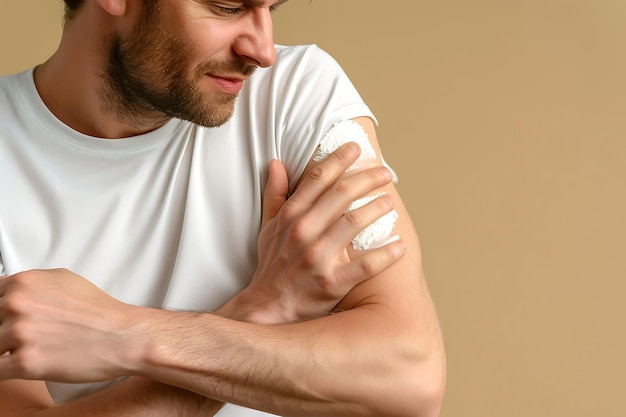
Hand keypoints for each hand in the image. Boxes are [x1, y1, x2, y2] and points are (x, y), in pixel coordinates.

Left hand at [0, 269, 135, 381]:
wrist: (122, 337)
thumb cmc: (100, 313)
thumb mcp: (64, 281)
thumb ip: (32, 285)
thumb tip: (12, 292)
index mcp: (24, 282)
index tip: (4, 322)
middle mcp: (17, 304)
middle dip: (3, 332)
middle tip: (22, 337)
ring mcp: (19, 332)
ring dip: (6, 352)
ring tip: (30, 350)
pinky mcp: (24, 362)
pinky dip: (6, 371)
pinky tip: (23, 366)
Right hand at [222, 143, 406, 323]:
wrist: (269, 308)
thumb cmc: (272, 265)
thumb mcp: (268, 227)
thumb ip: (275, 194)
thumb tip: (277, 163)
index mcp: (291, 217)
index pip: (317, 179)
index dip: (338, 159)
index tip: (355, 147)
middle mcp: (304, 233)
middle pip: (341, 194)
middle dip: (367, 177)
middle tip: (385, 172)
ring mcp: (319, 258)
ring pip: (355, 223)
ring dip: (378, 208)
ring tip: (391, 201)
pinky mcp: (333, 283)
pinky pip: (366, 266)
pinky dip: (387, 255)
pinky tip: (401, 245)